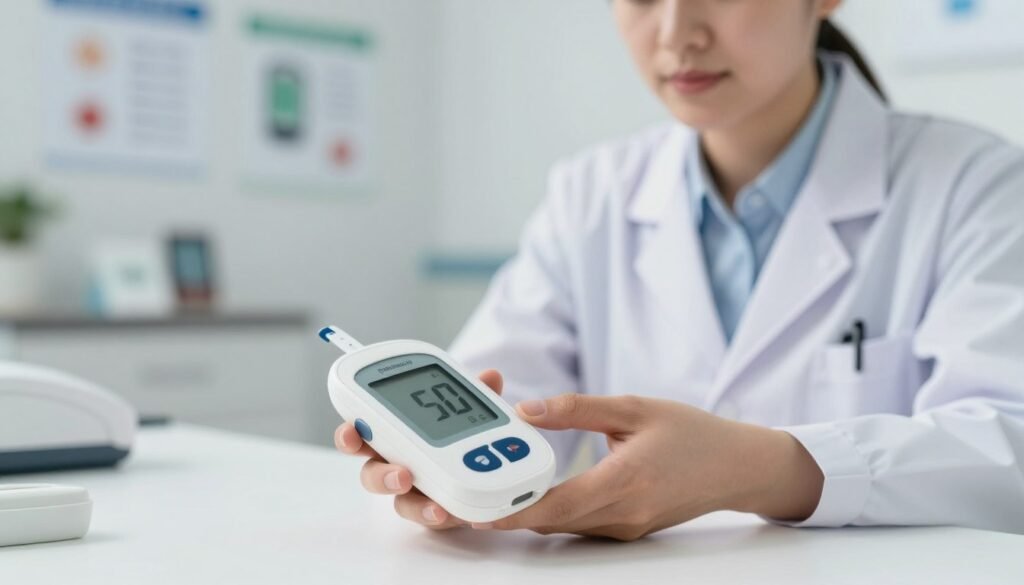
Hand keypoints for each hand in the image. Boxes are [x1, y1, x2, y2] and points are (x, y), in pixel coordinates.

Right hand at [333, 369, 505, 530]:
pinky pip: (429, 517)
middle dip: (379, 476)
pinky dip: (438, 514)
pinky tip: (452, 511)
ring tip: (435, 505)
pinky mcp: (434, 512)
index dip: (351, 433)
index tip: (351, 432)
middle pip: (373, 474)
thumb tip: (491, 377)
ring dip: (417, 505)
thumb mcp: (477, 411)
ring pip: (400, 503)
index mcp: (400, 434)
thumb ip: (480, 395)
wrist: (492, 475)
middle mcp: (401, 464)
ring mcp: (416, 492)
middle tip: (401, 476)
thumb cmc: (469, 436)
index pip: (367, 431)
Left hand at [475, 394, 823, 540]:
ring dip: (529, 513)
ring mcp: (626, 527)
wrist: (738, 467)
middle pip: (552, 521)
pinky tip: (536, 492)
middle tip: (470, 497)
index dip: (515, 510)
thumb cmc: (692, 433)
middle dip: (509, 513)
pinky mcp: (628, 529)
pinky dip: (554, 512)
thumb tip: (528, 410)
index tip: (480, 509)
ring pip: (564, 526)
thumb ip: (577, 409)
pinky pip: (581, 525)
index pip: (558, 504)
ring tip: (493, 491)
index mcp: (625, 480)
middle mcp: (624, 513)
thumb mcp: (634, 407)